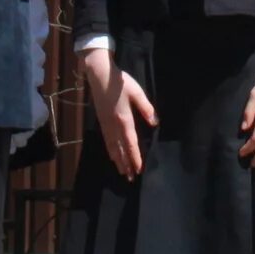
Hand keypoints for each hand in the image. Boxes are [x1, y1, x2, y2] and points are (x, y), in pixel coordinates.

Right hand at [81, 46, 157, 178]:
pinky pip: (107, 141)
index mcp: (124, 119)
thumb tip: (154, 123)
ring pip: (112, 147)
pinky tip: (112, 156)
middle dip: (126, 164)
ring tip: (122, 172)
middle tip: (130, 178)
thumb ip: (146, 108)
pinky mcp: (101, 121)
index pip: (131, 143)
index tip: (138, 169)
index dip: (135, 157)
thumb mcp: (137, 93)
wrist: (99, 75)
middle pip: (121, 149)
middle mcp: (114, 125)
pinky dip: (111, 151)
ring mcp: (106, 124)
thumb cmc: (120, 82)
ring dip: (118, 160)